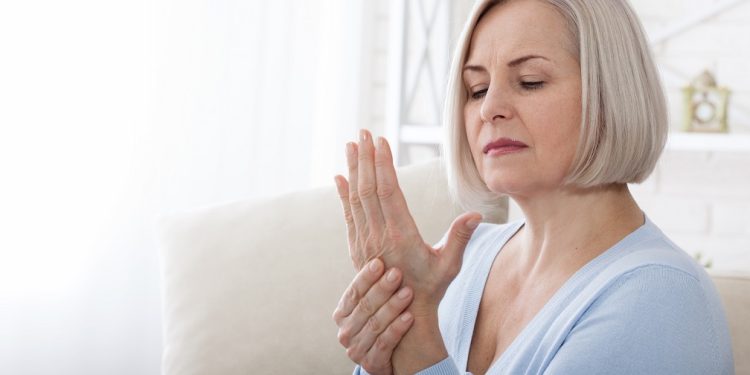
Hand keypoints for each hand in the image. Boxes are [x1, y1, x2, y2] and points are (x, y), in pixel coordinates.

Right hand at [333, 258, 413, 374]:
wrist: (398, 357)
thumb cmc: (389, 321)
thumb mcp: (380, 302)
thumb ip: (378, 281)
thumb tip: (381, 248)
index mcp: (343, 312)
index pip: (354, 292)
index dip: (366, 277)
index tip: (380, 262)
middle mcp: (345, 330)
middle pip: (364, 306)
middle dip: (382, 289)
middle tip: (397, 273)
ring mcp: (356, 348)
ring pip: (375, 325)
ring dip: (392, 307)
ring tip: (409, 292)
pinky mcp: (371, 364)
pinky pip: (384, 344)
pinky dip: (397, 329)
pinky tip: (409, 317)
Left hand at [334, 129, 481, 313]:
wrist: (404, 317)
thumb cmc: (432, 289)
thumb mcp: (450, 266)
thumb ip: (460, 238)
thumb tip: (475, 214)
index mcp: (401, 236)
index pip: (388, 192)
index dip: (383, 165)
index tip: (381, 141)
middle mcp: (378, 237)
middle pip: (368, 189)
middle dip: (365, 158)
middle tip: (363, 132)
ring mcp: (364, 242)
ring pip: (356, 199)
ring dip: (353, 169)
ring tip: (351, 145)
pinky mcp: (357, 248)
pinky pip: (349, 215)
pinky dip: (343, 194)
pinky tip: (339, 177)